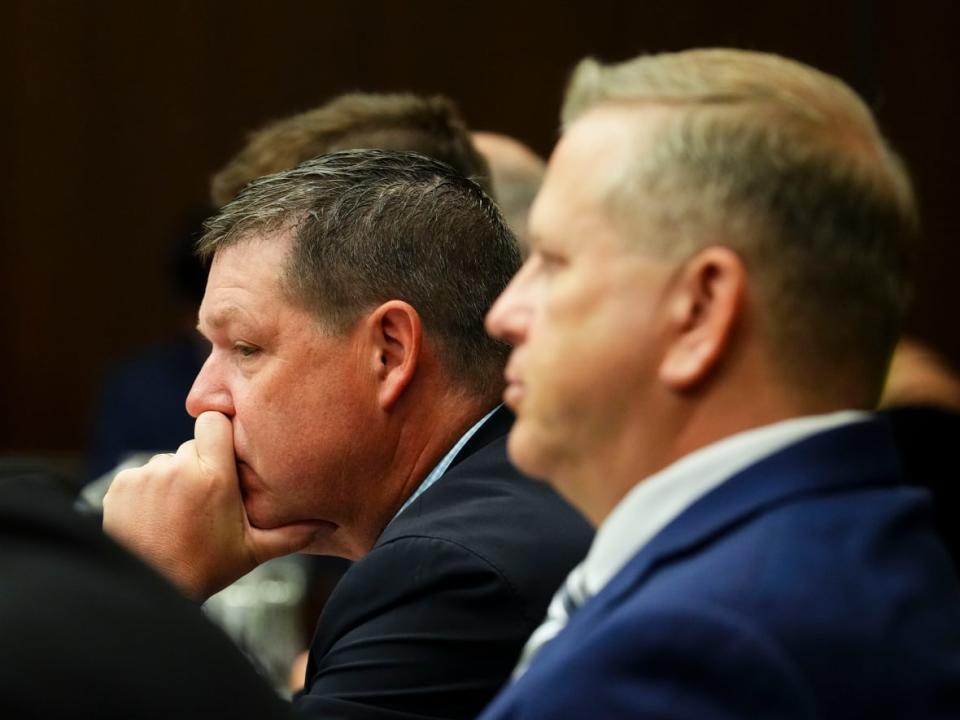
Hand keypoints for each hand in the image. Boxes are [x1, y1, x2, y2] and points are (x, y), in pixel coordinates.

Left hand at [103, 411, 319, 600]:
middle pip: (192, 446)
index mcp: (213, 476)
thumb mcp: (253, 551)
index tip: (225, 456)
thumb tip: (328, 525)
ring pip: (166, 463)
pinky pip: (140, 477)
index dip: (220, 435)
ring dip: (173, 481)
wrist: (146, 592)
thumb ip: (291, 533)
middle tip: (205, 502)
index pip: (214, 421)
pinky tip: (155, 520)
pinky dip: (147, 494)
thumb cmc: (203, 571)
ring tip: (178, 516)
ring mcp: (145, 476)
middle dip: (200, 466)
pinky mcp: (119, 487)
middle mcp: (177, 468)